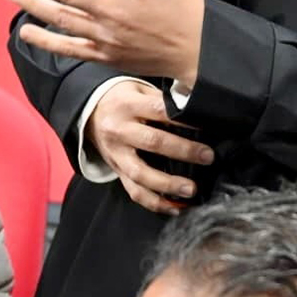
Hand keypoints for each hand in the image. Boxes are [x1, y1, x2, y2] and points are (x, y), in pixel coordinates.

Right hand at [87, 81, 213, 215]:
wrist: (89, 112)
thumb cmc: (121, 99)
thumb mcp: (139, 89)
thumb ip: (162, 100)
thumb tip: (195, 111)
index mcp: (128, 105)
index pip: (160, 111)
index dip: (184, 120)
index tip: (205, 127)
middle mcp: (120, 130)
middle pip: (153, 143)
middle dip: (184, 152)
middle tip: (207, 157)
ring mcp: (117, 153)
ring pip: (141, 174)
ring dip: (168, 184)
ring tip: (190, 190)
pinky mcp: (116, 170)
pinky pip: (134, 191)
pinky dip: (154, 202)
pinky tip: (174, 207)